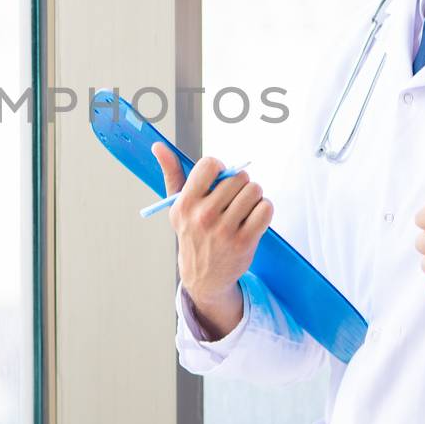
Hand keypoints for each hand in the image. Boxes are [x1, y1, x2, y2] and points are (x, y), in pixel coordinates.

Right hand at [152, 143, 271, 339]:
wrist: (203, 276)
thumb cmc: (192, 233)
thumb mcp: (177, 206)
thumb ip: (171, 173)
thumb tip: (159, 147)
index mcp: (185, 204)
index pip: (209, 165)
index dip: (219, 167)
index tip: (219, 178)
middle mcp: (204, 216)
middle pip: (237, 177)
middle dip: (240, 182)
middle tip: (235, 195)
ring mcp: (225, 230)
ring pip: (254, 190)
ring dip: (254, 195)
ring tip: (244, 206)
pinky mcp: (245, 241)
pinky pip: (265, 209)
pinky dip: (263, 209)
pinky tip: (254, 216)